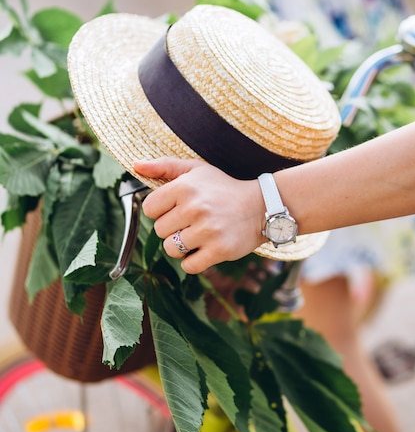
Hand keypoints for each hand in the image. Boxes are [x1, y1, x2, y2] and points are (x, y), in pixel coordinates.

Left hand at [134, 158, 263, 272]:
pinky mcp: (219, 250)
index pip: (149, 208)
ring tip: (199, 234)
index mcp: (185, 187)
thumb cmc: (223, 188)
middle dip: (173, 228)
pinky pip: (188, 266)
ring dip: (181, 246)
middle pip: (159, 230)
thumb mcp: (196, 170)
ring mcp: (207, 230)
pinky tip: (205, 248)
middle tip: (192, 221)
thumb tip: (136, 165)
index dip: (162, 210)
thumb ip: (164, 166)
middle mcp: (194, 208)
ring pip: (171, 249)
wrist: (261, 206)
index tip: (177, 208)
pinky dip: (193, 261)